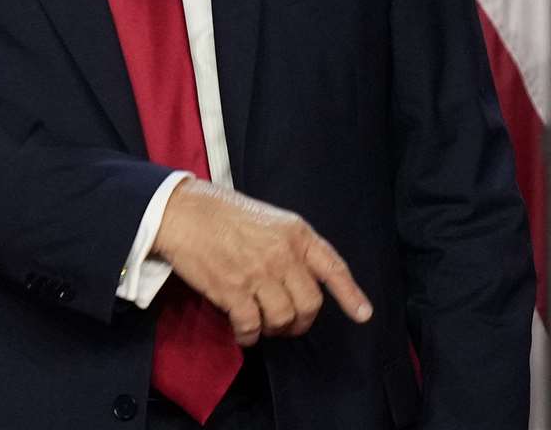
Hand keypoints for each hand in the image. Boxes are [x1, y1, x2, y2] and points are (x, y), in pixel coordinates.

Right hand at [153, 179, 372, 345]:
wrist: (187, 213)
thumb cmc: (227, 214)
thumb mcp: (273, 220)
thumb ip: (293, 246)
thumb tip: (303, 279)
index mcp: (297, 234)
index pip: (333, 267)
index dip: (351, 294)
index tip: (363, 314)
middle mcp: (283, 254)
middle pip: (310, 304)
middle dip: (302, 321)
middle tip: (289, 324)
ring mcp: (259, 273)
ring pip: (283, 318)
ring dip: (274, 329)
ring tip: (263, 324)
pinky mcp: (232, 290)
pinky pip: (251, 326)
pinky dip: (249, 336)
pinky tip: (244, 332)